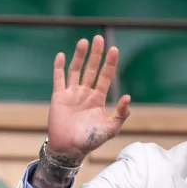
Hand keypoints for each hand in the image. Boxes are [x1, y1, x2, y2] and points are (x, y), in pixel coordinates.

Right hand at [47, 35, 130, 163]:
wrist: (70, 149)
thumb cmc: (91, 140)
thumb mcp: (111, 128)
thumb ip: (120, 114)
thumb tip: (128, 97)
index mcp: (98, 98)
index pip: (106, 76)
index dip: (110, 63)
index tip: (114, 49)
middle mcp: (85, 93)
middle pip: (91, 69)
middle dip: (96, 54)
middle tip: (99, 38)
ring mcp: (72, 94)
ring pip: (76, 70)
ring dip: (79, 56)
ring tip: (84, 41)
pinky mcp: (58, 97)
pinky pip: (58, 79)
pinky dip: (59, 67)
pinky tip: (62, 55)